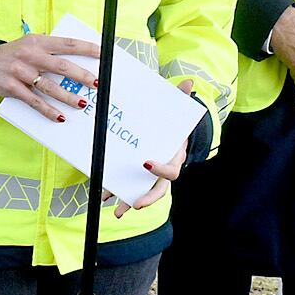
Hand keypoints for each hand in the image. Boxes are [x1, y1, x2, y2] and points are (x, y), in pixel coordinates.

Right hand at [0, 35, 99, 121]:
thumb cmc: (14, 54)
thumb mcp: (30, 44)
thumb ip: (50, 48)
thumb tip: (77, 56)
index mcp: (38, 42)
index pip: (67, 43)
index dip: (86, 48)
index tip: (102, 54)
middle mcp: (30, 55)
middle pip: (61, 66)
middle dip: (81, 76)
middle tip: (95, 83)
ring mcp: (21, 72)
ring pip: (49, 86)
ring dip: (67, 96)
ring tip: (82, 103)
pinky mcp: (13, 88)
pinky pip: (35, 101)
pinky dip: (48, 111)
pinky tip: (60, 117)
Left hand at [121, 76, 196, 212]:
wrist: (172, 130)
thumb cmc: (173, 121)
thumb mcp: (177, 109)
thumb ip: (182, 97)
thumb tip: (188, 83)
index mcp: (175, 156)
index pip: (172, 170)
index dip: (161, 169)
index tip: (146, 163)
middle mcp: (165, 169)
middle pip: (159, 190)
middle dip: (148, 198)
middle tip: (135, 204)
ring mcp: (153, 175)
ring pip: (144, 193)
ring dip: (129, 202)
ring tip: (117, 211)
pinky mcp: (140, 176)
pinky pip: (130, 187)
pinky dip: (118, 193)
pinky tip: (105, 197)